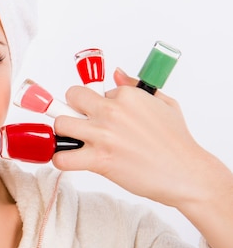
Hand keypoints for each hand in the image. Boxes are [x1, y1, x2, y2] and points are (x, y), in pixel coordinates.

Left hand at [52, 68, 221, 208]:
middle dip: (72, 110)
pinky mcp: (98, 159)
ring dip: (63, 134)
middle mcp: (111, 111)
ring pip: (60, 125)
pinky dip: (61, 160)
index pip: (93, 91)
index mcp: (126, 95)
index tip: (100, 116)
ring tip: (73, 141)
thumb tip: (116, 74)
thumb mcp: (163, 103)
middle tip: (79, 124)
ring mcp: (103, 135)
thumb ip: (135, 86)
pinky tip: (70, 160)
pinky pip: (62, 157)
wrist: (186, 173)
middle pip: (70, 98)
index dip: (94, 105)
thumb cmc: (176, 142)